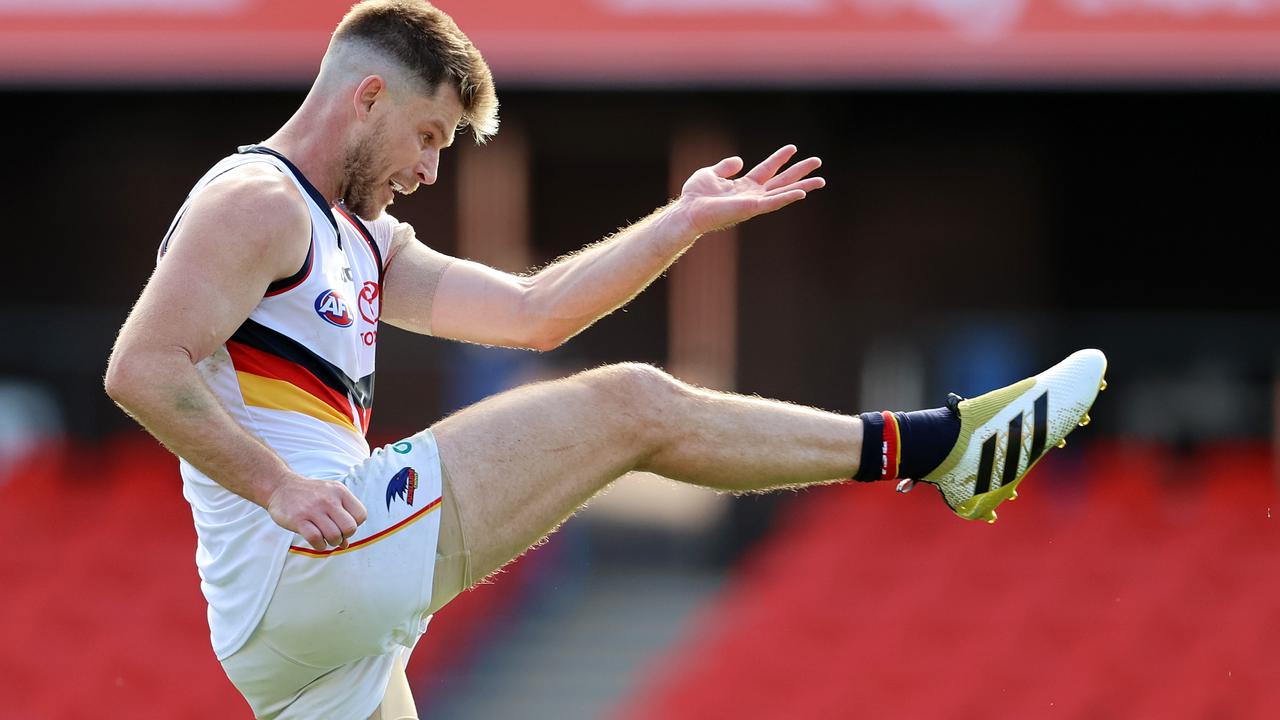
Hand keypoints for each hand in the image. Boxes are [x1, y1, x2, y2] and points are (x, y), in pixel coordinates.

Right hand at [266, 474, 368, 550]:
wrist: (281, 487)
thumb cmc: (310, 495)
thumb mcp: (330, 496)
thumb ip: (342, 516)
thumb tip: (346, 544)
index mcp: (340, 491)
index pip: (361, 515)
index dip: (355, 524)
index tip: (343, 524)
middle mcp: (328, 499)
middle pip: (349, 528)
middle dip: (344, 536)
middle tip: (336, 535)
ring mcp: (312, 509)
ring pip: (334, 536)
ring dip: (332, 543)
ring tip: (326, 538)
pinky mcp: (298, 519)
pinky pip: (316, 539)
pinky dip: (320, 546)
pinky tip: (317, 542)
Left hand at [673, 145, 824, 235]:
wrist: (688, 211)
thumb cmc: (696, 196)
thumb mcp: (710, 173)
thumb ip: (726, 167)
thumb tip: (739, 160)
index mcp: (744, 186)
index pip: (767, 170)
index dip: (779, 158)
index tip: (793, 148)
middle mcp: (752, 195)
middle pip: (781, 181)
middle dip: (799, 172)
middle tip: (818, 162)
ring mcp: (754, 202)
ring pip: (783, 193)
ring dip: (802, 186)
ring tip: (821, 180)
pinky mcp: (751, 208)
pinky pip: (773, 203)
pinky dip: (787, 198)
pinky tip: (802, 193)